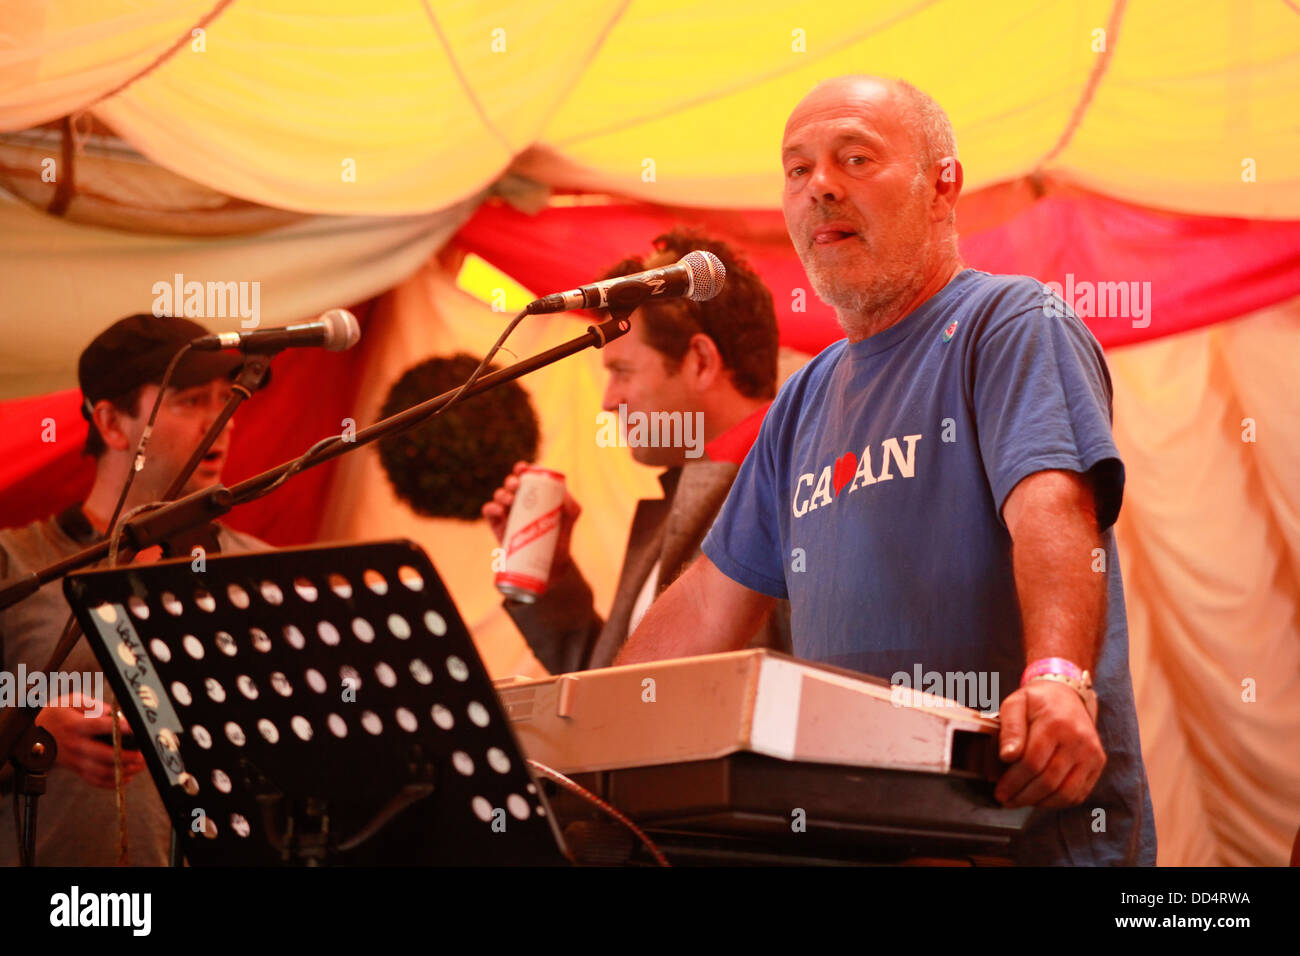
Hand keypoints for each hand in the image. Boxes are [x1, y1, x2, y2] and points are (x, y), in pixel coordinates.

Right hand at [37, 694, 145, 789]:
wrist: (34, 732)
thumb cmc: (58, 713)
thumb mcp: (72, 700)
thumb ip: (93, 705)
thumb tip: (112, 713)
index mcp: (75, 725)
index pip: (99, 726)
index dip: (119, 728)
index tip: (135, 729)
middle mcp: (75, 745)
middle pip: (103, 754)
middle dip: (126, 756)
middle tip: (143, 755)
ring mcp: (74, 760)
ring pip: (101, 771)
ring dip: (123, 771)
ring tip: (140, 765)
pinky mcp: (75, 769)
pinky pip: (94, 780)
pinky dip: (111, 782)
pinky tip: (126, 777)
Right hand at [480, 461, 580, 581]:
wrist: (551, 565)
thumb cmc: (560, 537)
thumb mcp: (571, 518)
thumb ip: (571, 505)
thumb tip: (563, 496)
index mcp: (534, 494)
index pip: (525, 476)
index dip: (522, 469)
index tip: (523, 469)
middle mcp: (519, 501)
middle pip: (510, 484)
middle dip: (511, 481)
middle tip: (517, 486)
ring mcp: (507, 513)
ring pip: (499, 496)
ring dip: (502, 494)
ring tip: (510, 501)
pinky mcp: (498, 527)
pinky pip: (489, 512)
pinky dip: (491, 508)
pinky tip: (498, 511)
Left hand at [995, 680, 1104, 807]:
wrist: (1066, 694)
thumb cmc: (1036, 702)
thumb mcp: (1015, 704)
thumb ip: (1010, 729)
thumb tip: (1007, 757)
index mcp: (1055, 723)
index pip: (1033, 762)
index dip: (1014, 781)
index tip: (999, 791)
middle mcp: (1078, 739)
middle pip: (1049, 780)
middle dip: (1023, 795)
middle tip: (1006, 801)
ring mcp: (1092, 753)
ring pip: (1065, 792)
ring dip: (1040, 803)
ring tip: (1019, 801)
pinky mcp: (1098, 763)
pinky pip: (1078, 793)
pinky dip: (1057, 802)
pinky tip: (1039, 798)